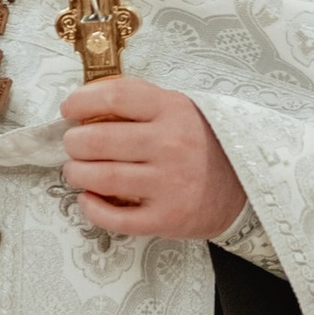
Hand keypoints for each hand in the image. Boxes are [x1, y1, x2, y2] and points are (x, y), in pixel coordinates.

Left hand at [61, 79, 241, 242]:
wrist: (244, 187)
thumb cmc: (202, 145)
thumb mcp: (180, 110)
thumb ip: (140, 104)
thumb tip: (86, 108)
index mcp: (173, 111)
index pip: (115, 96)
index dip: (82, 101)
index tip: (69, 108)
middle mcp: (170, 145)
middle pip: (98, 140)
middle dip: (73, 143)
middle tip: (73, 145)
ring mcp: (168, 184)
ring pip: (101, 178)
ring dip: (76, 173)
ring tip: (76, 170)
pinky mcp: (166, 218)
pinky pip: (115, 217)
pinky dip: (92, 208)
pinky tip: (88, 199)